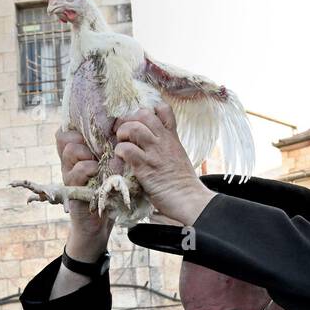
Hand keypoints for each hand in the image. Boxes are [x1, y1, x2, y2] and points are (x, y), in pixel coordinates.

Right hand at [57, 128, 112, 258]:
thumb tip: (123, 132)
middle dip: (85, 138)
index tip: (103, 132)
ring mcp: (69, 175)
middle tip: (101, 149)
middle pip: (65, 136)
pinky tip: (100, 177)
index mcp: (78, 155)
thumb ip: (108, 153)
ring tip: (102, 164)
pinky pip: (76, 171)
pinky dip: (90, 170)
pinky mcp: (72, 189)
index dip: (83, 127)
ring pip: (71, 150)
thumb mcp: (108, 170)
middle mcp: (69, 162)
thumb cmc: (107, 193)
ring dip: (89, 154)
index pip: (69, 130)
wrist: (99, 224)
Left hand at [114, 104, 214, 225]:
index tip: (140, 121)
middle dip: (129, 120)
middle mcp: (163, 141)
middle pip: (144, 114)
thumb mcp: (178, 157)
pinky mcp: (145, 167)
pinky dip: (120, 151)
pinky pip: (126, 149)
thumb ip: (166, 146)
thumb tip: (150, 143)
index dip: (149, 110)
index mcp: (172, 137)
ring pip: (133, 128)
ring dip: (123, 133)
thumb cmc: (183, 183)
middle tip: (124, 132)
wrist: (189, 200)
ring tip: (122, 143)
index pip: (163, 109)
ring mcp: (154, 153)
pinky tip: (121, 158)